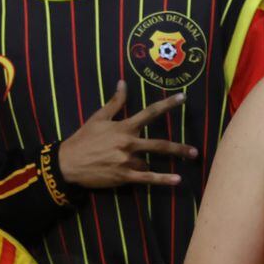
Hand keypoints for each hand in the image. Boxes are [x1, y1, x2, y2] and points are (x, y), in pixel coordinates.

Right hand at [57, 82, 196, 188]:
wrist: (68, 163)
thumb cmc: (82, 139)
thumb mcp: (97, 118)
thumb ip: (115, 102)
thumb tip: (123, 83)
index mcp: (123, 127)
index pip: (149, 113)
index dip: (167, 105)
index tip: (182, 98)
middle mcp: (128, 144)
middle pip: (158, 144)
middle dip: (178, 148)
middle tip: (195, 151)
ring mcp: (126, 161)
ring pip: (151, 162)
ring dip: (166, 165)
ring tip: (186, 167)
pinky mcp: (123, 176)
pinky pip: (146, 178)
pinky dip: (162, 179)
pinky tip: (176, 180)